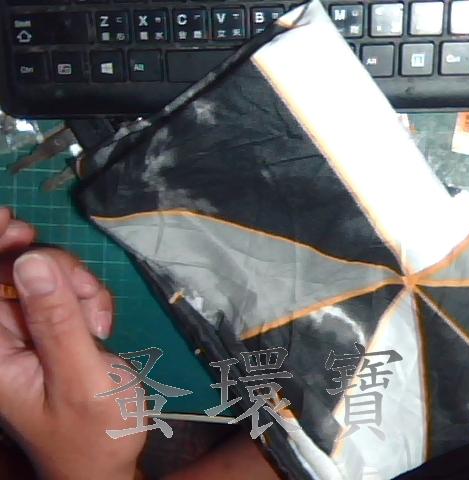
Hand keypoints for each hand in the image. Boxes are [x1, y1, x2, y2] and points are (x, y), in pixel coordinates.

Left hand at [0, 208, 146, 479]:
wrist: (110, 456)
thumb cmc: (94, 430)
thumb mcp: (81, 377)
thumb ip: (57, 321)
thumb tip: (30, 261)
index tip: (9, 219)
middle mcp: (6, 336)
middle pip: (13, 271)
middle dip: (49, 266)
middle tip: (75, 276)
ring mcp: (33, 329)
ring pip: (47, 275)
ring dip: (78, 287)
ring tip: (99, 324)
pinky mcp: (57, 326)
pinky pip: (69, 291)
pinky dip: (90, 298)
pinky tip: (102, 326)